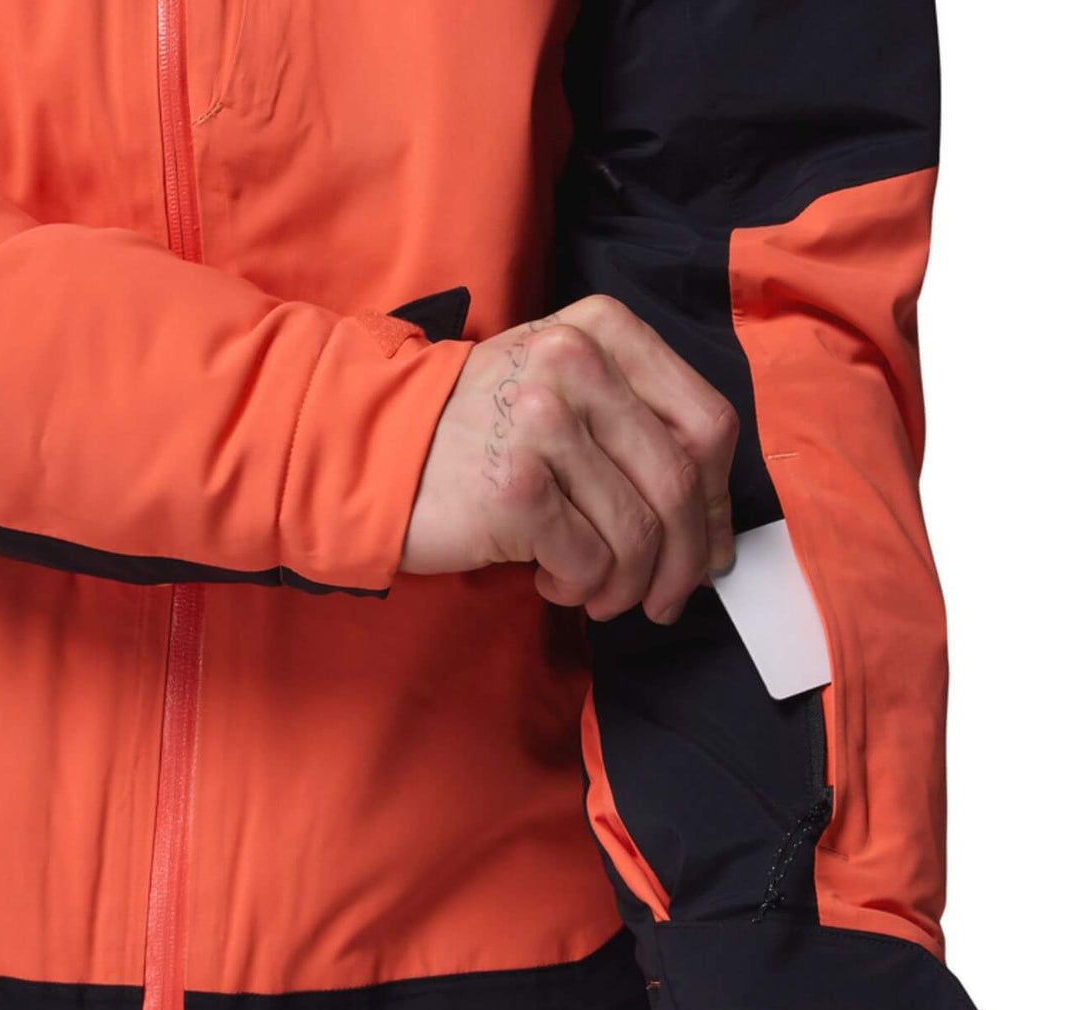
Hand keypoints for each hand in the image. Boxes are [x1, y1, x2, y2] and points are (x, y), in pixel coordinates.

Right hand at [403, 295, 737, 621]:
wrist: (371, 453)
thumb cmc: (481, 437)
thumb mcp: (565, 395)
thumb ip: (641, 435)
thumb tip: (714, 537)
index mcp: (602, 332)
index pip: (706, 424)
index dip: (717, 502)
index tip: (705, 547)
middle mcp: (575, 366)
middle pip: (679, 485)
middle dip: (682, 562)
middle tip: (664, 600)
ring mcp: (541, 424)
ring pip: (639, 533)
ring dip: (626, 585)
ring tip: (596, 593)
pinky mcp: (514, 489)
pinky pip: (590, 561)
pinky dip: (579, 587)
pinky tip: (549, 578)